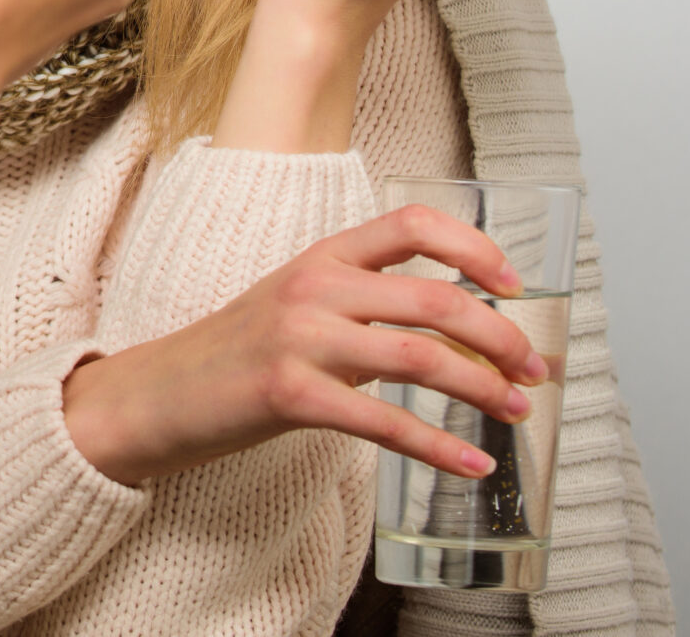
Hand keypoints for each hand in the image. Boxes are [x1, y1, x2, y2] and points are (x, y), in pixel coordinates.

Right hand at [62, 205, 553, 486]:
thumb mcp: (298, 305)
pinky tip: (472, 464)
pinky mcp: (290, 394)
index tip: (515, 285)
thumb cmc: (235, 355)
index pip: (412, 224)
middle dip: (500, 336)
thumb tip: (453, 330)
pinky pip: (385, 422)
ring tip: (515, 411)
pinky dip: (439, 447)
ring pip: (421, 356)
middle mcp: (315, 286)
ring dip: (484, 388)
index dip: (475, 249)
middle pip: (435, 297)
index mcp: (321, 255)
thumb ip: (364, 304)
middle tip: (534, 370)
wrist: (155, 394)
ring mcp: (300, 338)